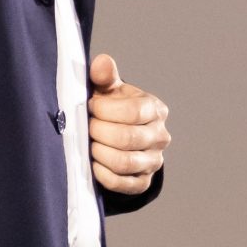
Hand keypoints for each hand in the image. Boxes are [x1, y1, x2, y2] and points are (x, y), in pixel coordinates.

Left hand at [88, 53, 169, 194]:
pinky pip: (123, 183)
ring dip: (100, 153)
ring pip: (125, 162)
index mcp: (155, 109)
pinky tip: (94, 164)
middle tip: (87, 128)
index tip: (90, 106)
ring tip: (90, 145)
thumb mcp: (109, 90)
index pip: (135, 111)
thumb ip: (105, 76)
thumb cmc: (112, 109)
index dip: (107, 110)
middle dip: (100, 132)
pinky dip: (104, 175)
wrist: (120, 137)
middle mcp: (159, 136)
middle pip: (128, 138)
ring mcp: (153, 161)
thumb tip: (102, 62)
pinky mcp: (143, 181)